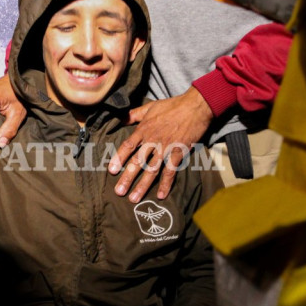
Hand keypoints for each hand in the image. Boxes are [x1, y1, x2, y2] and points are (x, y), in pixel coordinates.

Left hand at [109, 87, 212, 202]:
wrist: (195, 106)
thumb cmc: (172, 106)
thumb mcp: (150, 107)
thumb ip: (134, 114)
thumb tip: (120, 117)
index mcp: (144, 130)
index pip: (127, 146)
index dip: (118, 158)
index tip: (111, 171)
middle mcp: (152, 141)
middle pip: (137, 162)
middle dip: (127, 178)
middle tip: (119, 192)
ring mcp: (166, 148)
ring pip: (152, 170)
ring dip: (142, 185)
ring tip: (134, 199)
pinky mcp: (178, 152)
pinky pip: (171, 171)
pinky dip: (166, 184)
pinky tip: (160, 195)